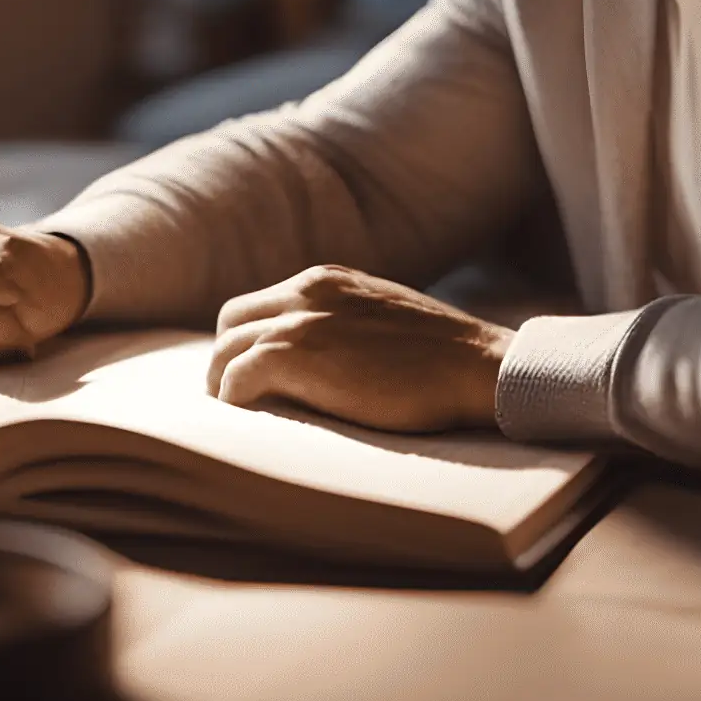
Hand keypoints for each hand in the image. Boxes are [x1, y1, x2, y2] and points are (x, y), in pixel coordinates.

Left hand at [206, 266, 512, 433]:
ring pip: (226, 348)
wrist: (477, 366)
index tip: (250, 375)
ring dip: (224, 384)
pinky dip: (235, 399)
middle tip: (236, 399)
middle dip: (226, 358)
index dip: (248, 342)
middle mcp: (307, 291)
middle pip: (232, 320)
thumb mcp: (384, 319)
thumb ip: (348, 323)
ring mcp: (301, 320)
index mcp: (326, 280)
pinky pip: (238, 377)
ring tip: (239, 418)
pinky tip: (250, 420)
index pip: (260, 305)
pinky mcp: (299, 354)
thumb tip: (327, 356)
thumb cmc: (443, 357)